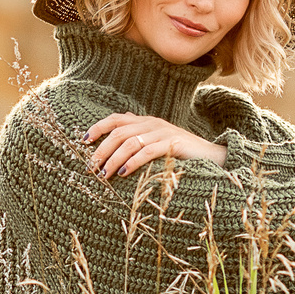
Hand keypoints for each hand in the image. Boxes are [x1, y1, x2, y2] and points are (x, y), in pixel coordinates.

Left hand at [84, 113, 226, 178]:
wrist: (211, 156)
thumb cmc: (180, 153)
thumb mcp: (156, 143)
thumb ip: (138, 140)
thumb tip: (115, 145)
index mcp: (145, 121)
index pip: (116, 119)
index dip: (98, 127)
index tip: (83, 141)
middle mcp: (152, 123)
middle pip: (118, 132)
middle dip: (101, 150)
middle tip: (91, 167)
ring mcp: (162, 132)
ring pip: (130, 142)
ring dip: (113, 158)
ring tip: (104, 174)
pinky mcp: (172, 144)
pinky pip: (147, 151)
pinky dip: (132, 162)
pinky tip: (123, 173)